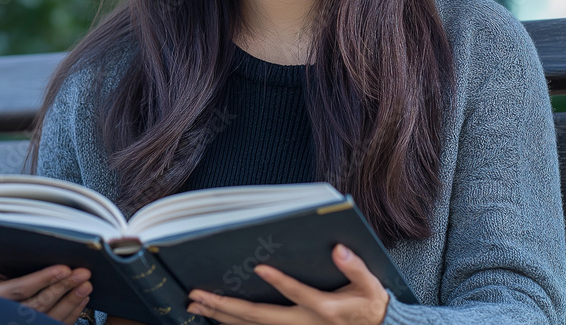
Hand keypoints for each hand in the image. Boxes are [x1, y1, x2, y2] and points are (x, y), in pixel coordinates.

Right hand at [0, 261, 92, 324]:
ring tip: (86, 284)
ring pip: (53, 316)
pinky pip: (58, 324)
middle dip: (64, 287)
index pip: (22, 289)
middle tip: (82, 273)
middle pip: (41, 302)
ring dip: (72, 300)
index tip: (63, 268)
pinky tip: (81, 299)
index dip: (44, 279)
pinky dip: (73, 312)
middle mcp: (10, 316)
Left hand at [187, 244, 388, 323]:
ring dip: (221, 315)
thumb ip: (355, 268)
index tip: (260, 267)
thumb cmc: (369, 304)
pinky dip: (233, 323)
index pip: (299, 294)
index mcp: (324, 308)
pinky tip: (213, 316)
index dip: (281, 282)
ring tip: (195, 305)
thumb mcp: (370, 285)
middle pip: (260, 316)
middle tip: (198, 294)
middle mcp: (304, 323)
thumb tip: (338, 249)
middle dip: (226, 304)